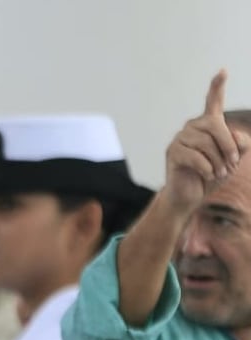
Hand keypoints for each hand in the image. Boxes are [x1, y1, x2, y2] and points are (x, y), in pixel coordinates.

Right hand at [161, 70, 250, 213]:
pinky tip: (208, 175)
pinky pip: (196, 157)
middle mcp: (192, 126)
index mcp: (208, 124)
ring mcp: (180, 138)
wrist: (191, 195)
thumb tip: (232, 136)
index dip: (217, 86)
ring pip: (206, 143)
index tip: (223, 71)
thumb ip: (240, 143)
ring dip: (219, 161)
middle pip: (216, 125)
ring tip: (219, 173)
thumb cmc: (213, 173)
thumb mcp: (234, 158)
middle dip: (229, 146)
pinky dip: (208, 169)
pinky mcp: (172, 152)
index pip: (212, 101)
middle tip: (234, 164)